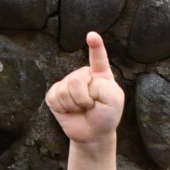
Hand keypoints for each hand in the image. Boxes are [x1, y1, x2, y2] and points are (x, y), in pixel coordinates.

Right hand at [47, 30, 124, 149]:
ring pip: (65, 90)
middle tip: (90, 106)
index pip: (98, 57)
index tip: (92, 35)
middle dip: (84, 98)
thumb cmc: (106, 115)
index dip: (95, 46)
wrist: (92, 134)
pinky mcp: (54, 94)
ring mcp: (67, 83)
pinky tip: (70, 111)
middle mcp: (83, 75)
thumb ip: (102, 87)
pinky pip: (55, 98)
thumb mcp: (114, 100)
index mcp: (100, 74)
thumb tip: (83, 83)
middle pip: (77, 79)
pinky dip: (63, 108)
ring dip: (74, 105)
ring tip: (81, 109)